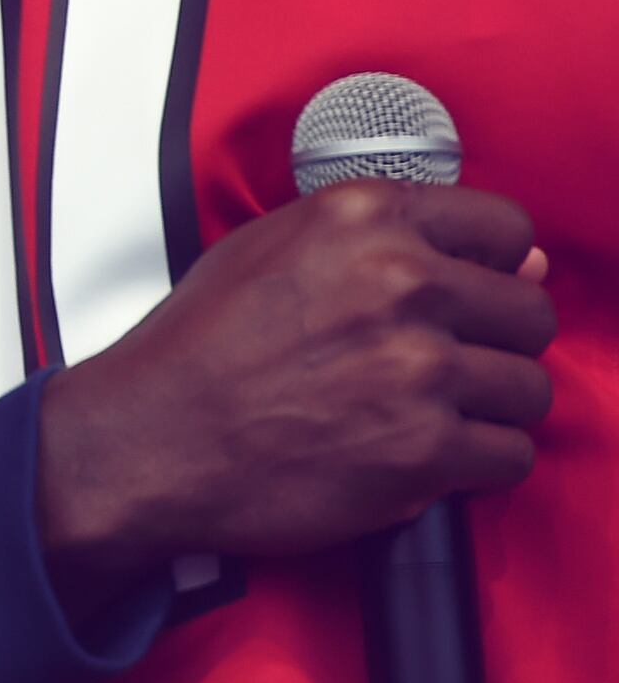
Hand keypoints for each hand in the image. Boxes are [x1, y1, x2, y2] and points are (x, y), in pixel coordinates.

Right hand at [38, 182, 554, 615]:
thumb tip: (522, 264)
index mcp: (362, 217)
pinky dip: (475, 464)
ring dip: (487, 407)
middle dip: (495, 343)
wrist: (153, 436)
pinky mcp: (426, 447)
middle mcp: (399, 280)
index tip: (476, 295)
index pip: (505, 227)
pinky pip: (510, 455)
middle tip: (440, 364)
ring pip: (528, 388)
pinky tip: (422, 451)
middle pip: (529, 313)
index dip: (495, 268)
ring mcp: (418, 365)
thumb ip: (392, 245)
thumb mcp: (275, 251)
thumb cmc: (200, 348)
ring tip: (424, 412)